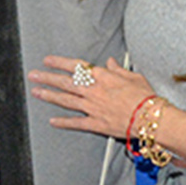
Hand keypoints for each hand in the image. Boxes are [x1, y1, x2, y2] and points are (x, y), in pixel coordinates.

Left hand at [30, 54, 159, 138]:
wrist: (152, 118)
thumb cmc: (146, 98)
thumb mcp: (134, 76)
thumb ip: (118, 70)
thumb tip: (110, 63)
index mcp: (103, 77)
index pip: (76, 66)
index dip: (59, 63)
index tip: (48, 61)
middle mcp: (94, 91)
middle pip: (65, 82)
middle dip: (47, 78)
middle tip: (33, 76)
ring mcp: (93, 107)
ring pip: (66, 100)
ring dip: (49, 96)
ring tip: (36, 92)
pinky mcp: (96, 123)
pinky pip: (75, 122)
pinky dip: (63, 122)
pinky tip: (53, 121)